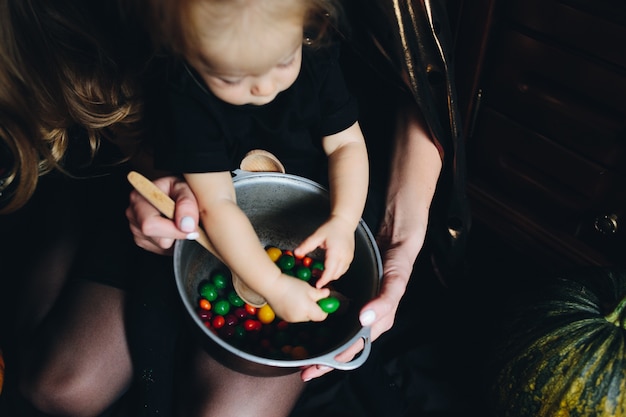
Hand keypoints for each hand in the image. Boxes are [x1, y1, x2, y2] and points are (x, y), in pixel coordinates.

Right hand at [126, 175, 199, 254]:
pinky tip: (173, 227)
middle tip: (187, 222)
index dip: (174, 229)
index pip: (150, 224)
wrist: (172, 191)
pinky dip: (172, 241)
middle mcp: (133, 214)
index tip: (190, 226)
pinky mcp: (143, 240)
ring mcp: (136, 229)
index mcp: (139, 198)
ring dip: (176, 237)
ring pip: (162, 246)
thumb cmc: (176, 188)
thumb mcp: (184, 187)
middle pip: (159, 240)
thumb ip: (187, 204)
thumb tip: (186, 226)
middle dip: (178, 234)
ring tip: (178, 221)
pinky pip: (162, 250)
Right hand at [263, 274, 330, 322]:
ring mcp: (290, 319)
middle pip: (312, 317)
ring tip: (298, 297)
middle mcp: (300, 317)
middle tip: (310, 297)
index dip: (324, 310)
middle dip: (313, 309)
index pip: (321, 316)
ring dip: (303, 309)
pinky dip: (295, 310)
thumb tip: (327, 294)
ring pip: (302, 316)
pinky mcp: (283, 317)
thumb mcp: (308, 288)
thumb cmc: (290, 285)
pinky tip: (290, 300)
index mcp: (307, 310)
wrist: (271, 286)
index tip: (323, 303)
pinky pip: (294, 316)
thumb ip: (319, 294)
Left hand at [294, 215, 354, 288]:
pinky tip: (327, 266)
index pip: (330, 271)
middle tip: (313, 273)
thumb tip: (296, 253)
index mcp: (336, 252)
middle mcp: (344, 257)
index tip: (317, 285)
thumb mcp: (317, 235)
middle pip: (335, 275)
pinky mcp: (350, 258)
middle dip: (324, 278)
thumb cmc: (331, 227)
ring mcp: (349, 258)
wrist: (344, 222)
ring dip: (330, 275)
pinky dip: (335, 271)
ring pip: (339, 273)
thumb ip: (306, 245)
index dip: (323, 280)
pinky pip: (343, 269)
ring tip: (319, 269)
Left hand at [299, 211, 426, 380]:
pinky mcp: (352, 304)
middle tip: (305, 371)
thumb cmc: (397, 267)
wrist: (395, 248)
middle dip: (326, 362)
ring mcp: (359, 314)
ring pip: (339, 337)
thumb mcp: (394, 283)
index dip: (338, 359)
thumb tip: (363, 319)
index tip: (321, 365)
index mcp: (378, 323)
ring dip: (323, 349)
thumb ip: (383, 302)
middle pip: (344, 348)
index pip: (355, 347)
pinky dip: (324, 330)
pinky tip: (312, 333)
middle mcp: (368, 323)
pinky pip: (337, 321)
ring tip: (305, 359)